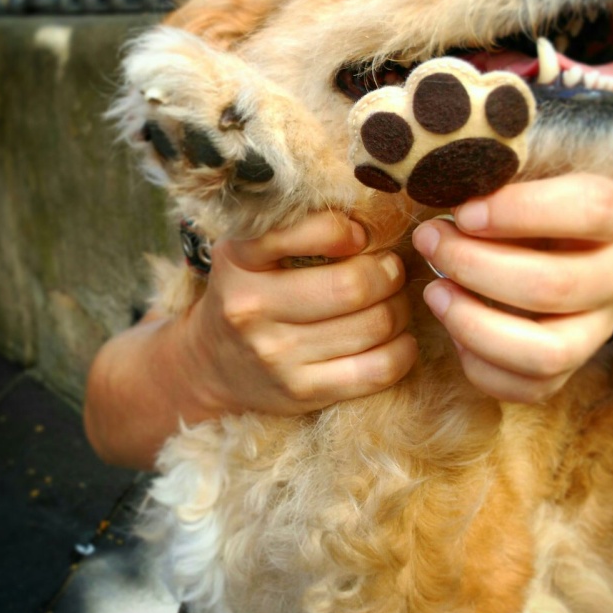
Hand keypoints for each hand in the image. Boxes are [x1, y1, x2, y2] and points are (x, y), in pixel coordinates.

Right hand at [183, 211, 417, 416]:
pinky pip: (378, 370)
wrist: (210, 363)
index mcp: (240, 259)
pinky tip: (396, 339)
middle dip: (389, 273)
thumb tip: (373, 221)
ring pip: (374, 325)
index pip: (315, 232)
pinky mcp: (301, 392)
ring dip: (399, 309)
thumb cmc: (249, 292)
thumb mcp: (252, 249)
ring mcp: (276, 355)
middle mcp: (252, 307)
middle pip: (353, 286)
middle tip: (390, 270)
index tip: (360, 238)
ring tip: (393, 301)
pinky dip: (402, 350)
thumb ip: (299, 228)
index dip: (352, 232)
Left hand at [411, 174, 612, 402]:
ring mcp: (599, 331)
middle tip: (430, 242)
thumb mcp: (541, 182)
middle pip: (553, 288)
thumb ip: (504, 184)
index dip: (520, 212)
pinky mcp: (573, 368)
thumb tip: (443, 188)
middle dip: (474, 266)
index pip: (588, 212)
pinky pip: (529, 388)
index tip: (464, 212)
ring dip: (475, 326)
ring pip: (546, 353)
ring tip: (435, 293)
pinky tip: (455, 332)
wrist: (594, 259)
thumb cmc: (549, 213)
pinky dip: (481, 365)